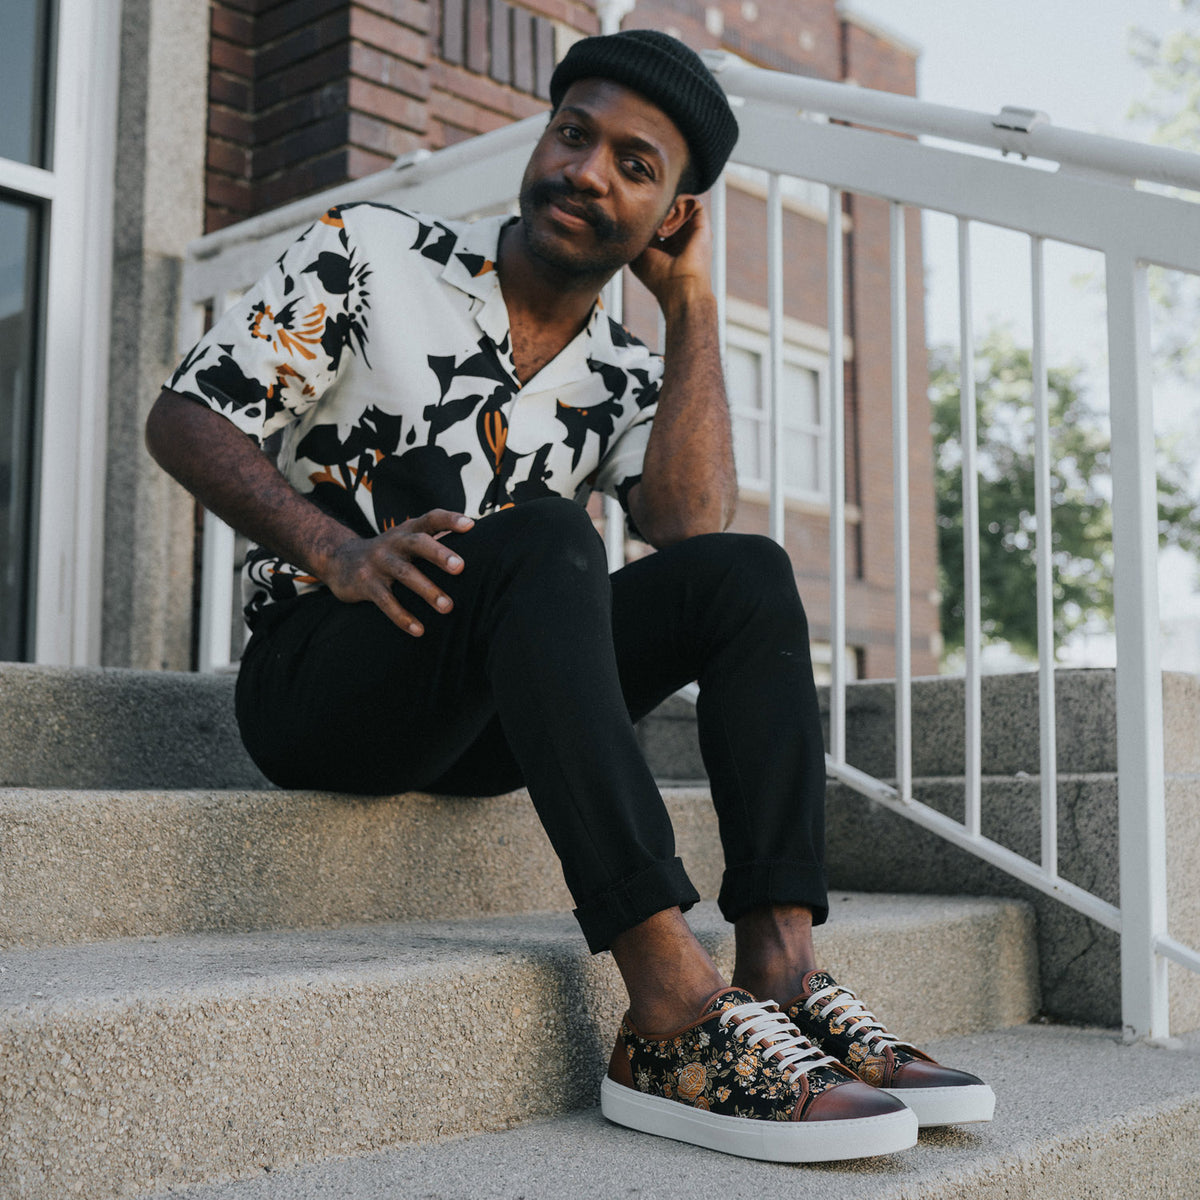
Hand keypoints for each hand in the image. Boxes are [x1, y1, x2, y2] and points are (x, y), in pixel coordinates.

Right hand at [319, 509, 474, 634]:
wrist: (338, 561)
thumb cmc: (388, 553)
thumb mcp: (406, 540)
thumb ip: (433, 540)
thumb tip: (474, 540)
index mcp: (407, 531)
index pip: (430, 519)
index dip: (449, 520)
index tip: (471, 525)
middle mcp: (393, 542)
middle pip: (417, 543)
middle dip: (439, 554)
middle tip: (461, 567)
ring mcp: (377, 562)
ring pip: (404, 574)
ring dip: (427, 590)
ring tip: (448, 607)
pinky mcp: (365, 583)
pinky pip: (386, 601)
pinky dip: (402, 616)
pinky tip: (419, 630)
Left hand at [629, 200, 713, 313]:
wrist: (680, 287)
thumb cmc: (658, 276)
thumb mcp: (640, 252)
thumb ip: (640, 232)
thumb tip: (642, 213)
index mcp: (667, 245)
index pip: (657, 222)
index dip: (646, 217)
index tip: (638, 223)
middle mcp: (681, 237)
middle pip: (668, 210)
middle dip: (656, 209)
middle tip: (648, 220)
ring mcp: (692, 230)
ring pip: (679, 204)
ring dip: (666, 207)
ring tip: (658, 223)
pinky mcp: (702, 224)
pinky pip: (691, 202)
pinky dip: (678, 204)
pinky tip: (668, 218)